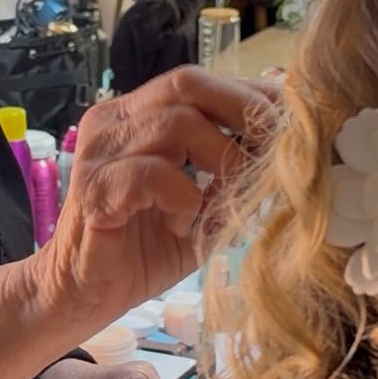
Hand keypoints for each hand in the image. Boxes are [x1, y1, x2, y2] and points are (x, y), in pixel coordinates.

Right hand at [0, 68, 275, 378]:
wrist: (85, 295)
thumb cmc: (143, 249)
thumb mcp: (202, 206)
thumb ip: (232, 175)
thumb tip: (288, 147)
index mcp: (135, 116)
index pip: (198, 82)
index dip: (248, 96)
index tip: (292, 125)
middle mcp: (113, 122)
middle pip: (186, 84)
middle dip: (242, 112)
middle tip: (276, 151)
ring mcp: (99, 153)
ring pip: (174, 123)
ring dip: (220, 158)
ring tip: (230, 195)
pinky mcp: (93, 190)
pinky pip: (150, 174)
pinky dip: (182, 196)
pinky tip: (184, 222)